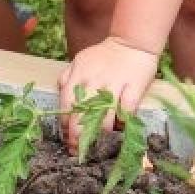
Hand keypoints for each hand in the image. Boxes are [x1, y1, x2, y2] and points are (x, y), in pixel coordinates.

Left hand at [58, 36, 157, 155]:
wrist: (132, 42)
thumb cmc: (104, 55)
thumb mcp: (80, 61)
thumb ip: (67, 77)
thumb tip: (61, 94)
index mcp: (78, 76)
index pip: (66, 107)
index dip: (66, 128)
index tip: (68, 140)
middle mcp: (93, 81)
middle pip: (82, 116)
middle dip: (79, 138)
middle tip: (79, 151)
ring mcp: (114, 84)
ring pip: (104, 118)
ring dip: (100, 135)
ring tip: (99, 145)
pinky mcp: (134, 87)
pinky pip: (127, 111)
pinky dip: (123, 123)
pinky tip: (120, 130)